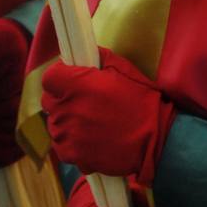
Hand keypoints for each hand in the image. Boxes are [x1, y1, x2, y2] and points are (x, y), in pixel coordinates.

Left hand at [41, 48, 175, 183]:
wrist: (157, 139)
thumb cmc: (143, 102)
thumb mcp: (126, 71)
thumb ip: (101, 58)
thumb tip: (85, 52)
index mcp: (79, 85)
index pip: (49, 77)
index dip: (60, 77)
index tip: (71, 78)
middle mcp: (68, 109)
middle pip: (49, 101)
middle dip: (64, 98)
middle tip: (86, 100)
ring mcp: (67, 134)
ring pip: (55, 124)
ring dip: (69, 121)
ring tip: (94, 122)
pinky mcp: (71, 154)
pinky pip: (62, 145)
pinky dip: (73, 142)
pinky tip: (93, 138)